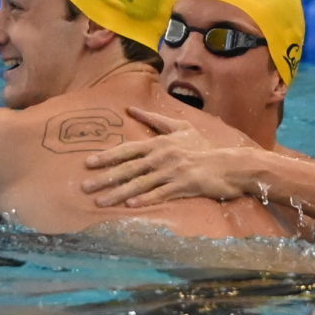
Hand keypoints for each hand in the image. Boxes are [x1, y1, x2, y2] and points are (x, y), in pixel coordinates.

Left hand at [82, 107, 244, 206]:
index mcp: (159, 143)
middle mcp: (162, 156)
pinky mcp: (184, 186)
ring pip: (140, 183)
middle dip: (105, 178)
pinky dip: (145, 199)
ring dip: (118, 193)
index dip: (107, 156)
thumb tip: (131, 108)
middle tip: (85, 187)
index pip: (128, 149)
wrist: (229, 165)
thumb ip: (155, 119)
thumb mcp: (180, 128)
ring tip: (100, 202)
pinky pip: (160, 194)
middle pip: (128, 168)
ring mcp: (172, 171)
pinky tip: (130, 206)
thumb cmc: (203, 147)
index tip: (88, 163)